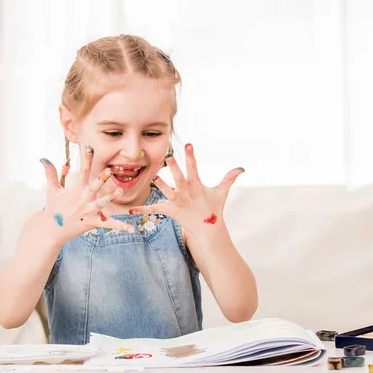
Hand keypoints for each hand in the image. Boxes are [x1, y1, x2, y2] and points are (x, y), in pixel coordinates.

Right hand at [39, 146, 133, 243]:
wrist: (51, 230)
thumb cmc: (54, 208)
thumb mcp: (52, 190)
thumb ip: (51, 174)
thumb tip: (43, 158)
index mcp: (76, 189)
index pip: (82, 172)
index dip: (86, 160)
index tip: (89, 148)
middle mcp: (83, 199)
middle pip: (94, 186)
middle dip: (101, 178)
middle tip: (110, 170)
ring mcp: (87, 211)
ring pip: (101, 203)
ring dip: (110, 197)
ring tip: (119, 191)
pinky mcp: (91, 222)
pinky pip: (107, 224)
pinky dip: (119, 226)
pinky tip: (131, 228)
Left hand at [129, 143, 243, 233]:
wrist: (208, 229)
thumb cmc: (214, 208)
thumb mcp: (222, 192)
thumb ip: (229, 178)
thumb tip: (241, 168)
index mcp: (197, 184)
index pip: (193, 167)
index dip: (191, 155)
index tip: (188, 144)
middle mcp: (186, 192)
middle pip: (178, 176)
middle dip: (173, 165)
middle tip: (167, 154)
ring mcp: (177, 201)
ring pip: (166, 190)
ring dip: (158, 183)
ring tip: (152, 176)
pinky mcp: (170, 211)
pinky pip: (154, 209)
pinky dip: (142, 210)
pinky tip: (131, 210)